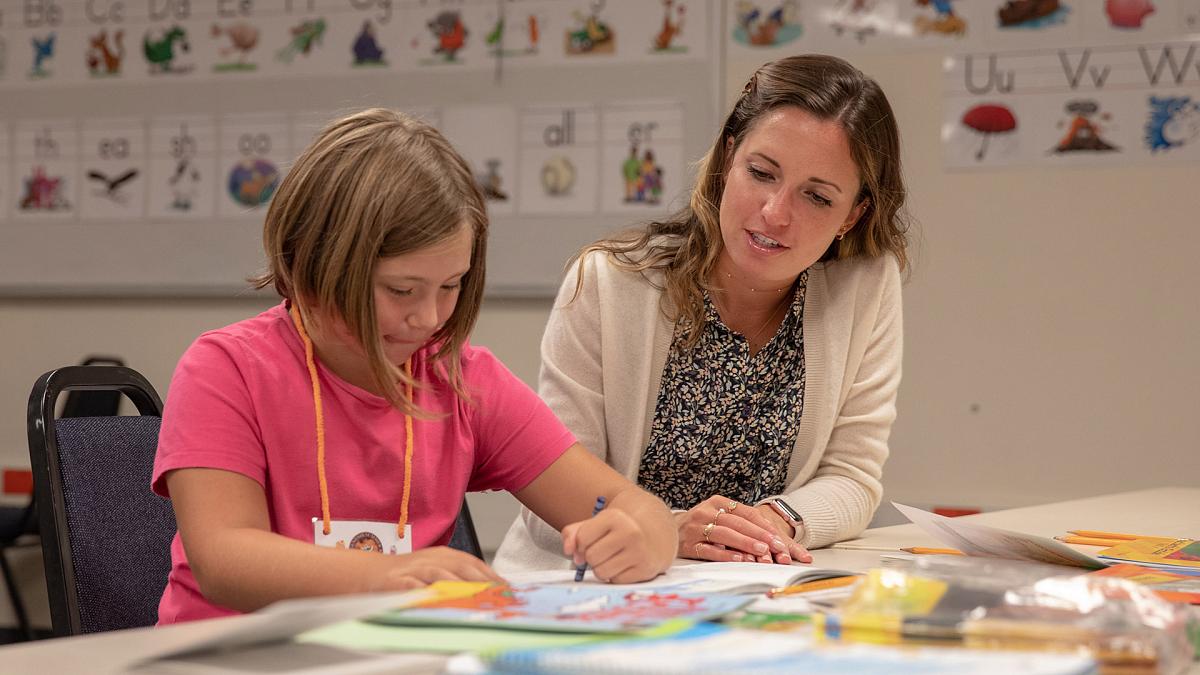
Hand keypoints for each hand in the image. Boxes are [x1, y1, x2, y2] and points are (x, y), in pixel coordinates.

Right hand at [369, 546, 503, 590]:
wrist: (370, 572)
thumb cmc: (409, 573)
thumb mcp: (437, 570)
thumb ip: (459, 576)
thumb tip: (490, 589)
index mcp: (444, 555)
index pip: (472, 562)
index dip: (489, 574)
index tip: (506, 588)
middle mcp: (431, 559)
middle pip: (459, 566)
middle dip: (479, 579)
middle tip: (495, 593)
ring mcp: (414, 569)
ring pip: (438, 574)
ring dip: (456, 584)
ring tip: (471, 595)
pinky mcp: (396, 581)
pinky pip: (411, 586)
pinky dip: (423, 592)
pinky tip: (433, 599)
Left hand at [561, 508, 671, 582]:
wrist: (656, 534)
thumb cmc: (620, 530)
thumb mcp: (598, 523)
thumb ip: (574, 533)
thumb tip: (567, 550)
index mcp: (615, 517)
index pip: (582, 538)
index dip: (581, 544)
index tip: (590, 542)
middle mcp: (630, 532)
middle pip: (591, 557)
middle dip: (592, 558)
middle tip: (604, 551)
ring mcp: (639, 552)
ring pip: (601, 572)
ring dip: (602, 569)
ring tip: (613, 559)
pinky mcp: (645, 569)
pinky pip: (615, 581)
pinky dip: (615, 576)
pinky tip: (624, 566)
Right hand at [677, 495, 810, 563]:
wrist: (665, 530)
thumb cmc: (700, 525)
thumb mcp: (719, 517)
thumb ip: (742, 526)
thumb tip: (772, 543)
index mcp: (718, 502)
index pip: (747, 513)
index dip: (764, 526)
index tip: (780, 540)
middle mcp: (706, 511)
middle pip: (738, 523)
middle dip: (760, 536)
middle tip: (777, 548)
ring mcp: (696, 527)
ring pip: (725, 534)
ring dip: (745, 543)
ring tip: (762, 552)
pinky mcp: (688, 544)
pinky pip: (709, 549)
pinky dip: (725, 554)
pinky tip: (739, 559)